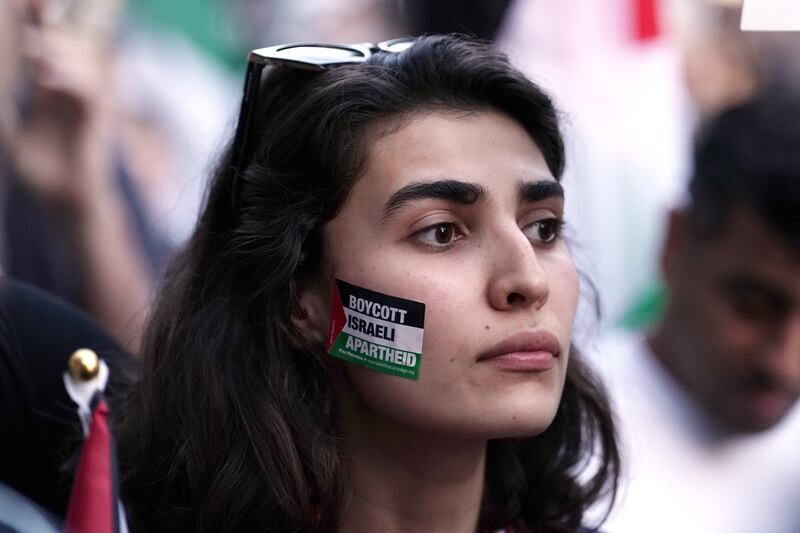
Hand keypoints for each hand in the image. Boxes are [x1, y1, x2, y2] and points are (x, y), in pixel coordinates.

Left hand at [12, 20, 115, 216]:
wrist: (61, 201)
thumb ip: (2, 108)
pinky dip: (70, 80)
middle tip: (31, 36)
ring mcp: (88, 103)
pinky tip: (47, 80)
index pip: (47, 41)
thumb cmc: (39, 172)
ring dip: (61, 55)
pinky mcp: (98, 120)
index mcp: (50, 86)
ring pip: (85, 61)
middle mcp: (72, 88)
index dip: (38, 16)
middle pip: (71, 42)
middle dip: (52, 30)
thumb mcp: (8, 132)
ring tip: (36, 60)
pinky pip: (91, 90)